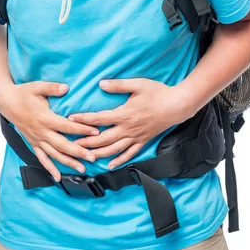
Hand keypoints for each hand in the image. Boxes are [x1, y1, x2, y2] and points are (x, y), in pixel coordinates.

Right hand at [0, 81, 98, 181]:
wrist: (6, 102)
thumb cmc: (23, 93)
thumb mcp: (37, 86)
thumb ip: (52, 88)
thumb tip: (66, 87)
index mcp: (45, 118)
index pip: (67, 126)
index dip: (82, 129)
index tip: (96, 132)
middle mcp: (41, 132)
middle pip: (62, 145)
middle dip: (78, 152)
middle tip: (92, 157)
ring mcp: (36, 139)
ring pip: (54, 154)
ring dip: (68, 162)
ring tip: (82, 169)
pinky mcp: (32, 143)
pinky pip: (41, 158)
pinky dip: (49, 168)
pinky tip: (57, 177)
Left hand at [71, 78, 190, 169]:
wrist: (177, 105)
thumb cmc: (158, 93)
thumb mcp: (138, 84)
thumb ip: (118, 85)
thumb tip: (101, 84)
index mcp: (124, 114)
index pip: (99, 118)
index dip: (84, 119)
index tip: (71, 119)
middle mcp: (128, 128)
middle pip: (103, 138)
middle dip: (86, 141)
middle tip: (72, 144)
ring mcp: (136, 137)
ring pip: (114, 149)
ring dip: (99, 153)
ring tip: (86, 156)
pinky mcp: (143, 141)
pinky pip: (129, 154)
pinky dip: (119, 160)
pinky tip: (109, 165)